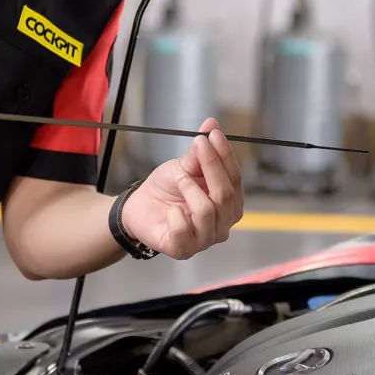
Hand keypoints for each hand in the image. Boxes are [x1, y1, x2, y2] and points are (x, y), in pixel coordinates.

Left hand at [120, 118, 243, 259]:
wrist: (139, 207)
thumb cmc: (168, 189)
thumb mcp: (184, 166)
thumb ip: (200, 151)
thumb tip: (211, 124)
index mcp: (229, 202)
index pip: (235, 178)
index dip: (225, 155)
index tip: (212, 135)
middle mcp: (223, 223)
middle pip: (226, 195)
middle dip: (211, 166)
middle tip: (196, 146)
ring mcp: (205, 239)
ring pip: (207, 211)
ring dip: (190, 189)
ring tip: (179, 181)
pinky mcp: (184, 250)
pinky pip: (184, 231)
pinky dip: (175, 216)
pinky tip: (170, 210)